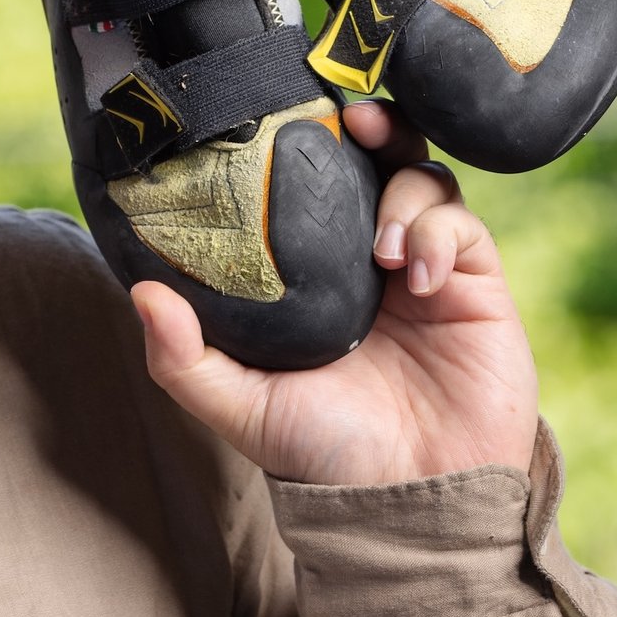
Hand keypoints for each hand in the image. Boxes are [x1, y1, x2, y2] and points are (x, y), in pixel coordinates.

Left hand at [132, 101, 539, 486]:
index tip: (284, 112)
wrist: (412, 504)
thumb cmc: (323, 456)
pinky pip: (464, 227)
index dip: (304, 144)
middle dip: (372, 124)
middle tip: (353, 116)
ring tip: (382, 246)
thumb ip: (185, 357)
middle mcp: (366, 261)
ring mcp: (425, 269)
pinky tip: (419, 275)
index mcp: (313, 276)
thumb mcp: (240, 406)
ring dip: (404, 187)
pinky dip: (441, 234)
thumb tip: (140, 291)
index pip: (310, 186)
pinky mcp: (476, 286)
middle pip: (376, 159)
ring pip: (424, 179)